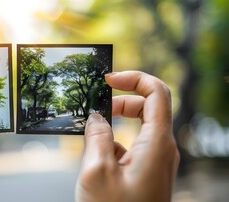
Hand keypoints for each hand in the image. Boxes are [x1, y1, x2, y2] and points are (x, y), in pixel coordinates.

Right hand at [76, 71, 179, 201]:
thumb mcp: (97, 172)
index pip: (157, 93)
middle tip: (97, 106)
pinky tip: (95, 157)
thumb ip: (96, 137)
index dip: (134, 78)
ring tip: (90, 135)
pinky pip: (133, 146)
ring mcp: (156, 162)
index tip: (108, 80)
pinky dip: (114, 143)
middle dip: (122, 102)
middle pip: (149, 107)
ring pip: (139, 128)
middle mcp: (162, 150)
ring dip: (115, 125)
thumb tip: (97, 118)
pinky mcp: (147, 173)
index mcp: (157, 144)